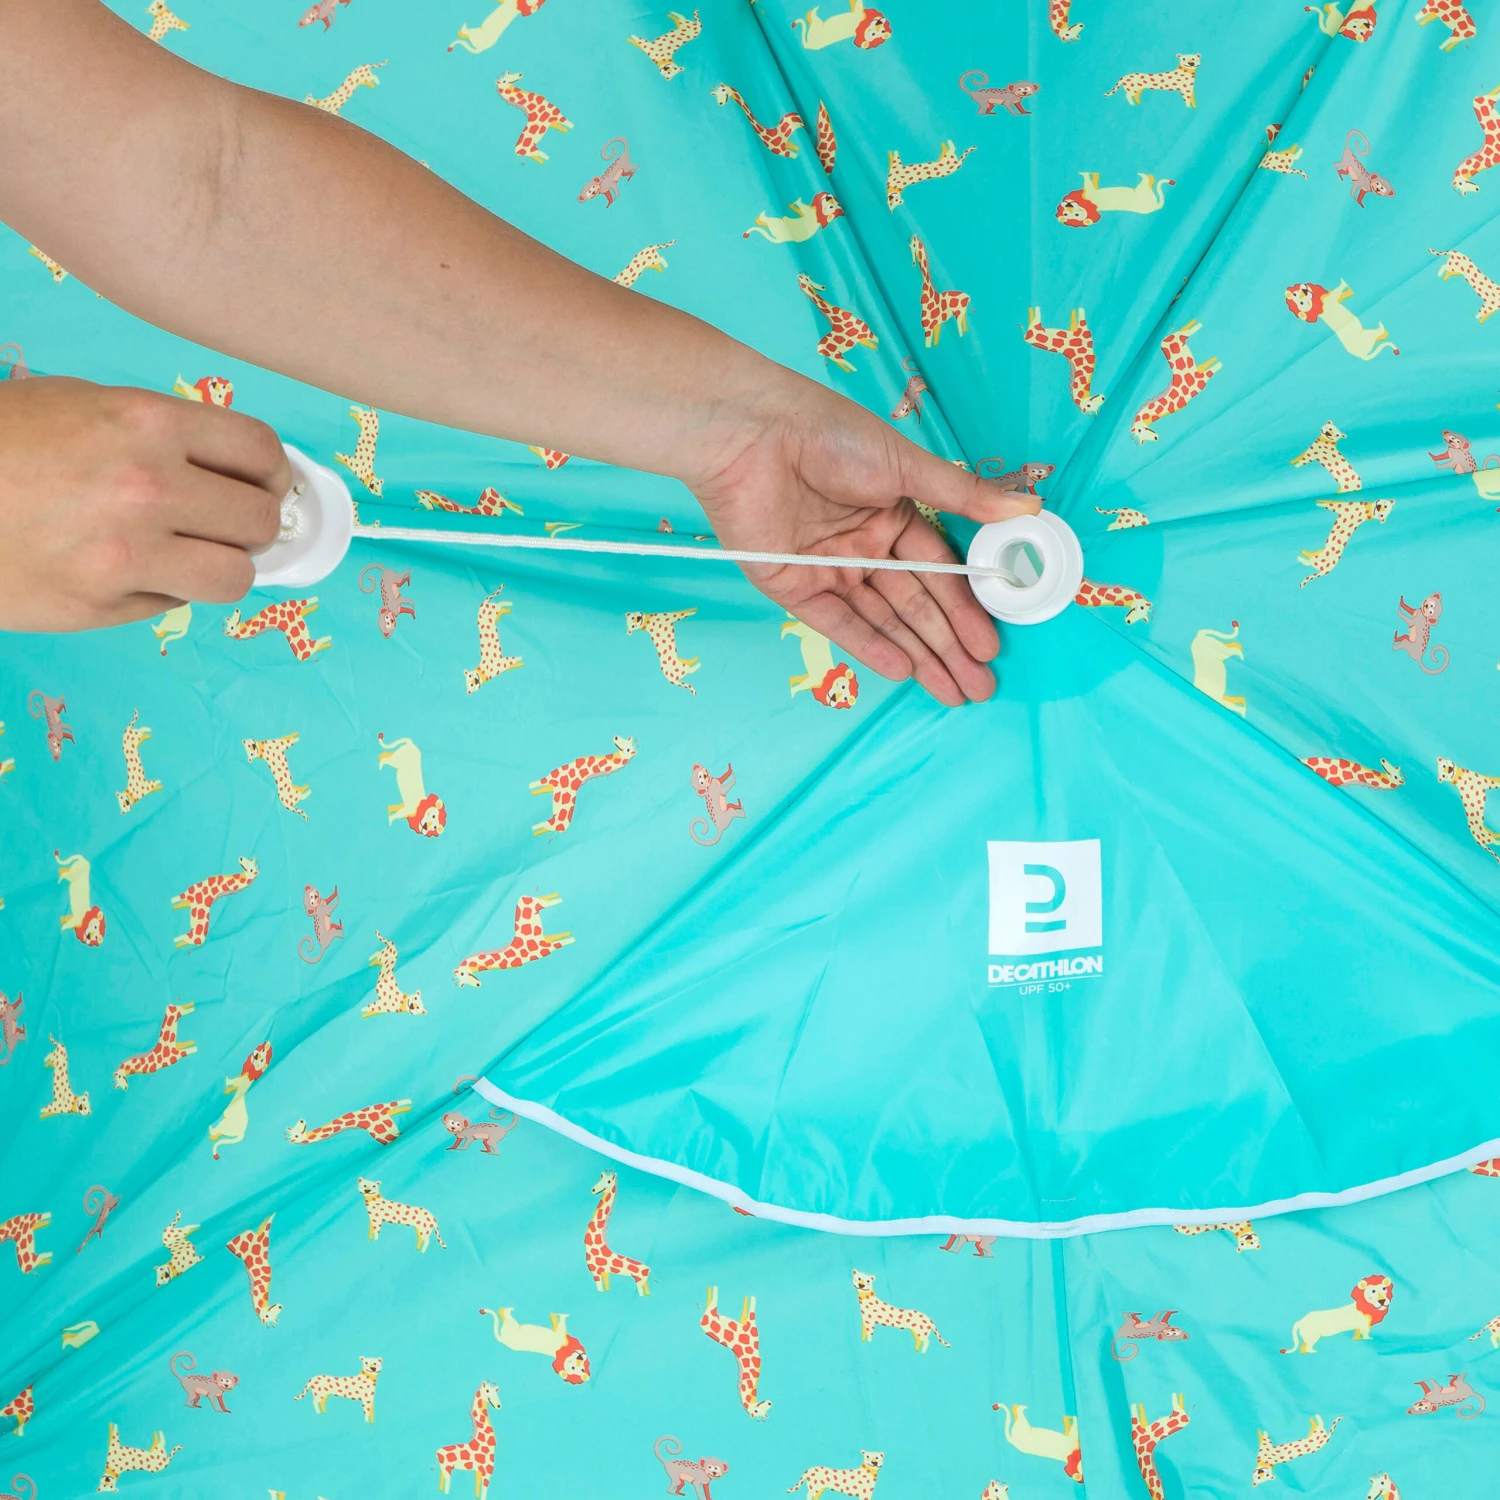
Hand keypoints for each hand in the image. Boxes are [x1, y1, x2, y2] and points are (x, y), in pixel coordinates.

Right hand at [0, 376, 288, 632]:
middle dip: (252, 526)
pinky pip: (172, 604)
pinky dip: (163, 592)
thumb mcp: (81, 406)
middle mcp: (147, 488)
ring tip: (190, 556)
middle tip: (226, 526)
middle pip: (259, 522)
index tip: (267, 487)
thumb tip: (235, 473)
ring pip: (233, 578)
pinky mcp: (101, 604)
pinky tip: (125, 571)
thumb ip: (162, 436)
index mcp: (146, 424)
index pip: (260, 452)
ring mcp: (127, 553)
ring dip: (222, 569)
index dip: (273, 475)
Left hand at [687, 371, 1039, 705]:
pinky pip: (837, 623)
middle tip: (981, 684)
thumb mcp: (906, 465)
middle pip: (913, 604)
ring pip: (881, 620)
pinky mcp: (791, 584)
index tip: (993, 641)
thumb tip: (1030, 508)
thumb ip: (964, 498)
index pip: (938, 571)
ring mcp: (827, 567)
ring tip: (954, 691)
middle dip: (949, 646)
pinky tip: (905, 670)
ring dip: (919, 655)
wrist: (754, 434)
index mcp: (892, 513)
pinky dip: (869, 646)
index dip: (966, 607)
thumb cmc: (830, 435)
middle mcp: (862, 545)